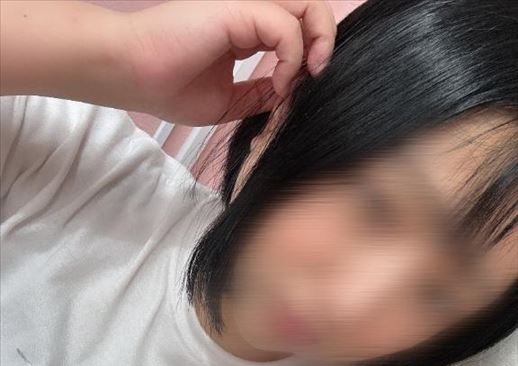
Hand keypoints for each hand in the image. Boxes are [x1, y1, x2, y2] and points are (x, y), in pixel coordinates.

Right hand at [121, 0, 336, 125]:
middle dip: (325, 42)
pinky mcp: (238, 9)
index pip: (294, 30)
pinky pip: (286, 27)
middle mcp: (249, 13)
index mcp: (244, 31)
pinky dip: (293, 58)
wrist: (134, 76)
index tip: (302, 88)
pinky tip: (281, 83)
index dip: (310, 55)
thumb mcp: (228, 101)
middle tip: (317, 75)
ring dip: (319, 44)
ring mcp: (245, 7)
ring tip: (306, 77)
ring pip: (308, 7)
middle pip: (309, 10)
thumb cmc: (168, 87)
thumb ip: (259, 95)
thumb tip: (288, 96)